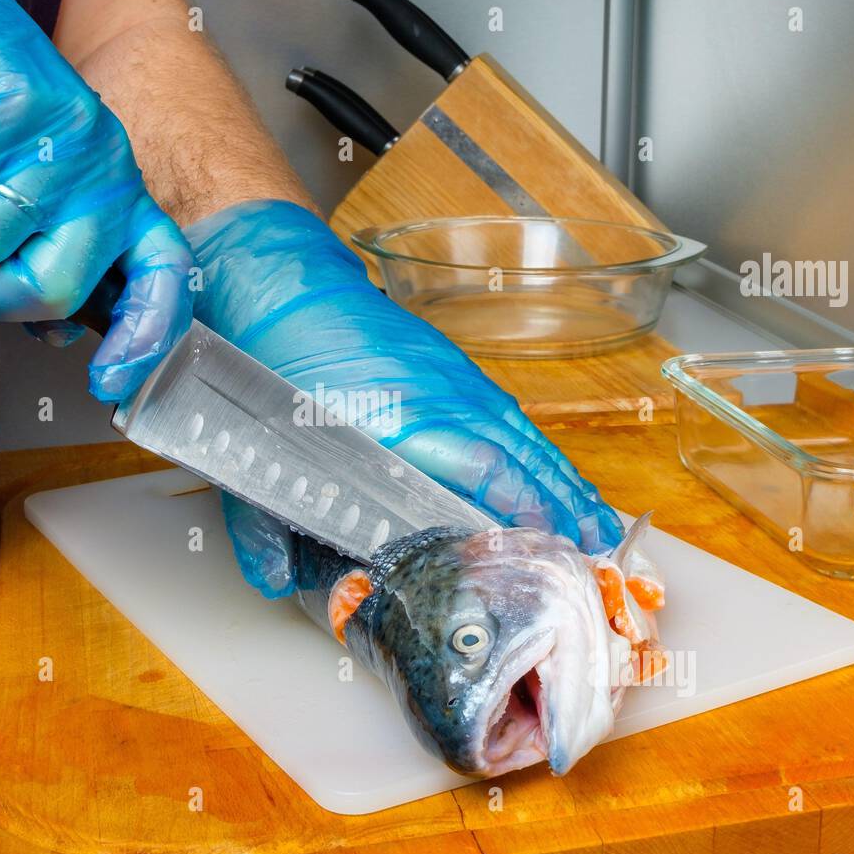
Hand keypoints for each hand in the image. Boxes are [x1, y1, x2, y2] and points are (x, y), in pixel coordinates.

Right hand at [0, 0, 192, 401]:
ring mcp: (56, 134)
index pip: (163, 278)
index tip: (110, 385)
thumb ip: (43, 256)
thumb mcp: (19, 192)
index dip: (142, 340)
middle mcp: (101, 166)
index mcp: (116, 193)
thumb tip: (56, 333)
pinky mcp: (2, 105)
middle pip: (52, 286)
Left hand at [186, 200, 625, 597]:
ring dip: (557, 477)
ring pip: (516, 432)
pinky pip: (502, 411)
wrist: (273, 272)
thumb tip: (274, 581)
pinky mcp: (443, 364)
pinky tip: (544, 468)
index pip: (482, 470)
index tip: (555, 547)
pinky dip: (532, 446)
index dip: (525, 511)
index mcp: (394, 418)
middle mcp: (434, 394)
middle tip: (599, 546)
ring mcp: (445, 374)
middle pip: (516, 454)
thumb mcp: (253, 444)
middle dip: (562, 504)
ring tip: (592, 517)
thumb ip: (261, 520)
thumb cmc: (264, 351)